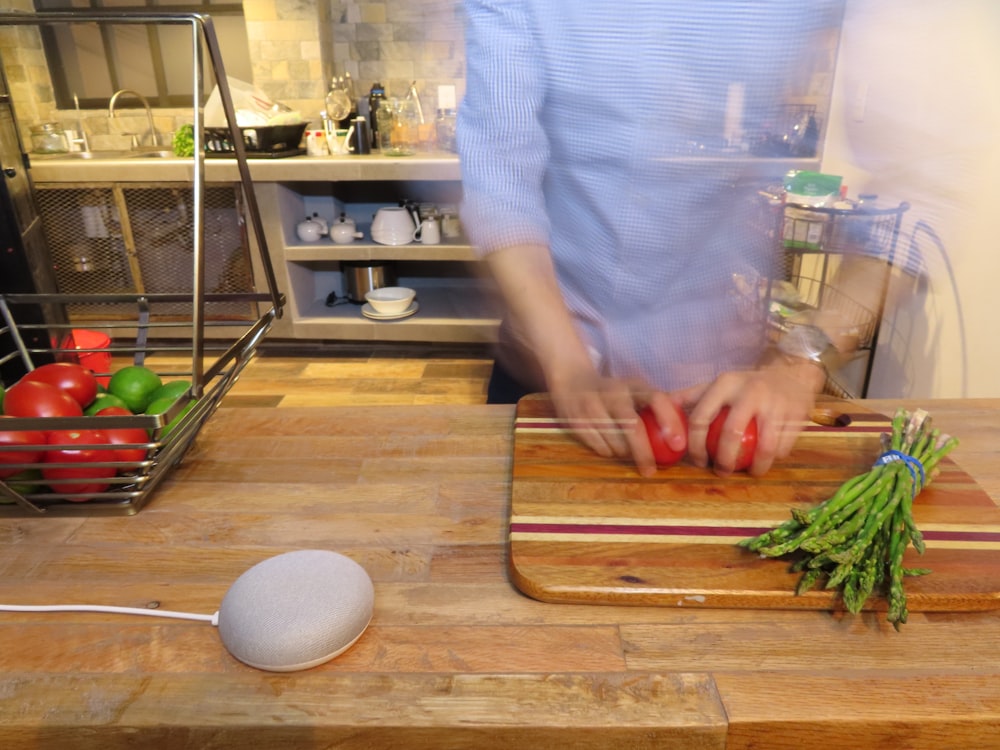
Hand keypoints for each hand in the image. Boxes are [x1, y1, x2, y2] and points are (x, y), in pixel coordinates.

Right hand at [548, 372, 687, 477]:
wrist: (571, 381)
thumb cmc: (614, 392)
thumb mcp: (635, 389)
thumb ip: (659, 404)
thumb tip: (690, 428)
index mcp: (633, 385)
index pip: (656, 399)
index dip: (669, 421)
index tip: (678, 445)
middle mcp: (613, 393)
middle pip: (632, 427)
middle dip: (644, 452)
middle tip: (651, 470)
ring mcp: (592, 406)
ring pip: (615, 442)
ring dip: (625, 454)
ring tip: (628, 453)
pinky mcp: (576, 421)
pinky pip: (599, 448)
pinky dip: (609, 453)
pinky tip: (611, 447)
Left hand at [677, 357, 824, 476]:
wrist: (791, 373)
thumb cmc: (747, 385)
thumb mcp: (720, 384)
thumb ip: (692, 395)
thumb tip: (663, 405)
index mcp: (725, 383)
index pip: (701, 418)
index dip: (695, 445)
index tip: (698, 461)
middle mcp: (749, 391)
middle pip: (730, 434)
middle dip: (723, 460)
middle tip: (721, 472)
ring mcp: (775, 402)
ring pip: (763, 446)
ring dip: (754, 466)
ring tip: (748, 473)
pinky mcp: (796, 414)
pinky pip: (782, 447)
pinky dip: (773, 459)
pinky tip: (765, 463)